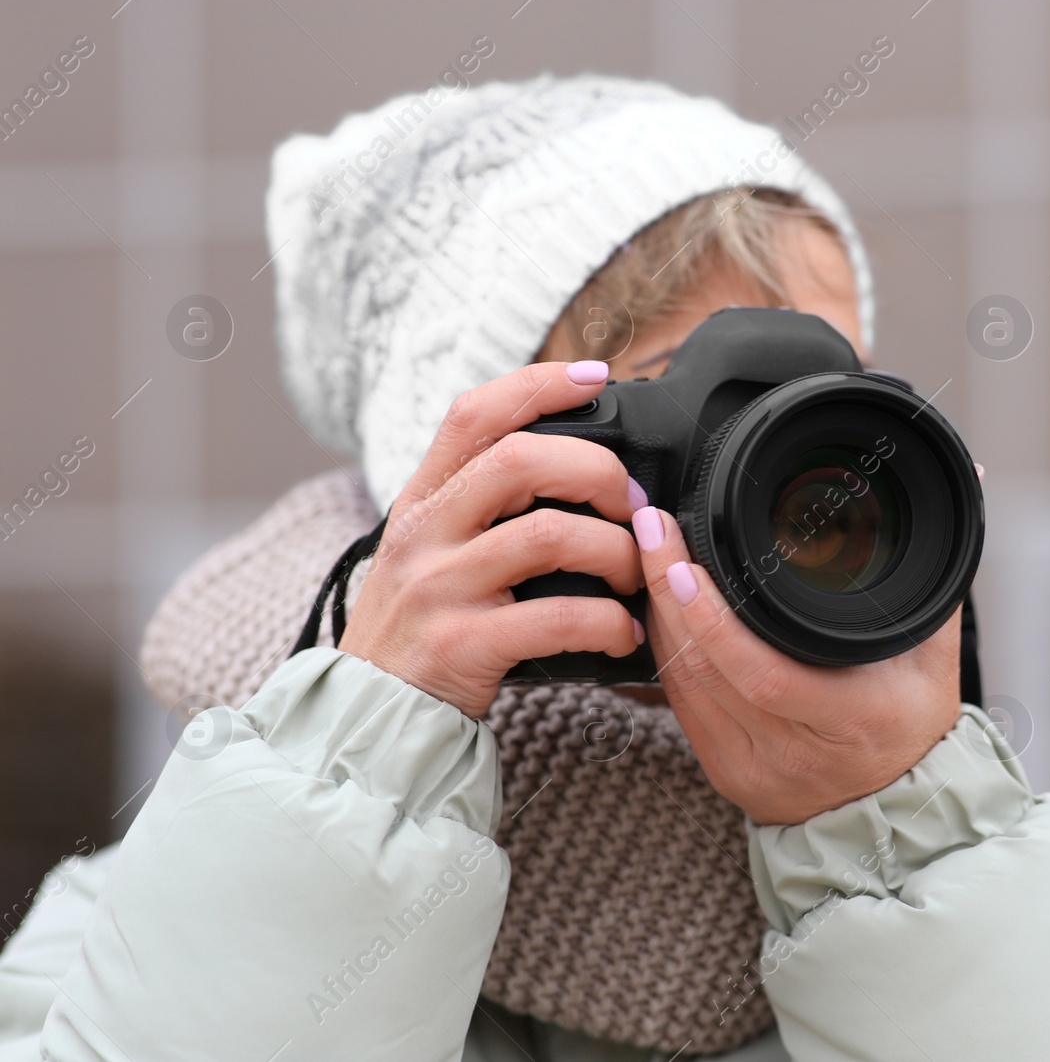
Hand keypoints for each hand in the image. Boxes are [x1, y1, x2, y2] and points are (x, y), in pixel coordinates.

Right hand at [341, 361, 646, 716]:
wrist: (369, 719)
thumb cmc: (422, 630)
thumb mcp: (432, 552)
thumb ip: (483, 506)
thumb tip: (575, 465)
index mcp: (423, 500)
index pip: (473, 413)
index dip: (538, 383)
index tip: (596, 376)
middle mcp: (425, 533)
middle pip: (520, 459)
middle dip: (597, 472)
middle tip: (631, 505)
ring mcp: (439, 588)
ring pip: (550, 535)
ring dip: (616, 551)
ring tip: (635, 576)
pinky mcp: (461, 646)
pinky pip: (557, 618)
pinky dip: (609, 622)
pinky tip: (624, 633)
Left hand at [630, 506, 962, 824]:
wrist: (896, 813)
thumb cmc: (915, 725)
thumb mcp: (936, 656)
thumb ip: (937, 570)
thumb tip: (968, 483)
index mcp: (852, 721)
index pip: (763, 674)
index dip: (715, 621)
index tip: (689, 561)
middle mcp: (796, 752)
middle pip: (708, 670)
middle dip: (670, 591)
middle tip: (653, 528)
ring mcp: (754, 768)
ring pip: (684, 684)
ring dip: (660, 616)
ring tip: (650, 553)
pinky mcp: (725, 773)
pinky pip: (680, 705)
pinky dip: (667, 651)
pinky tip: (662, 609)